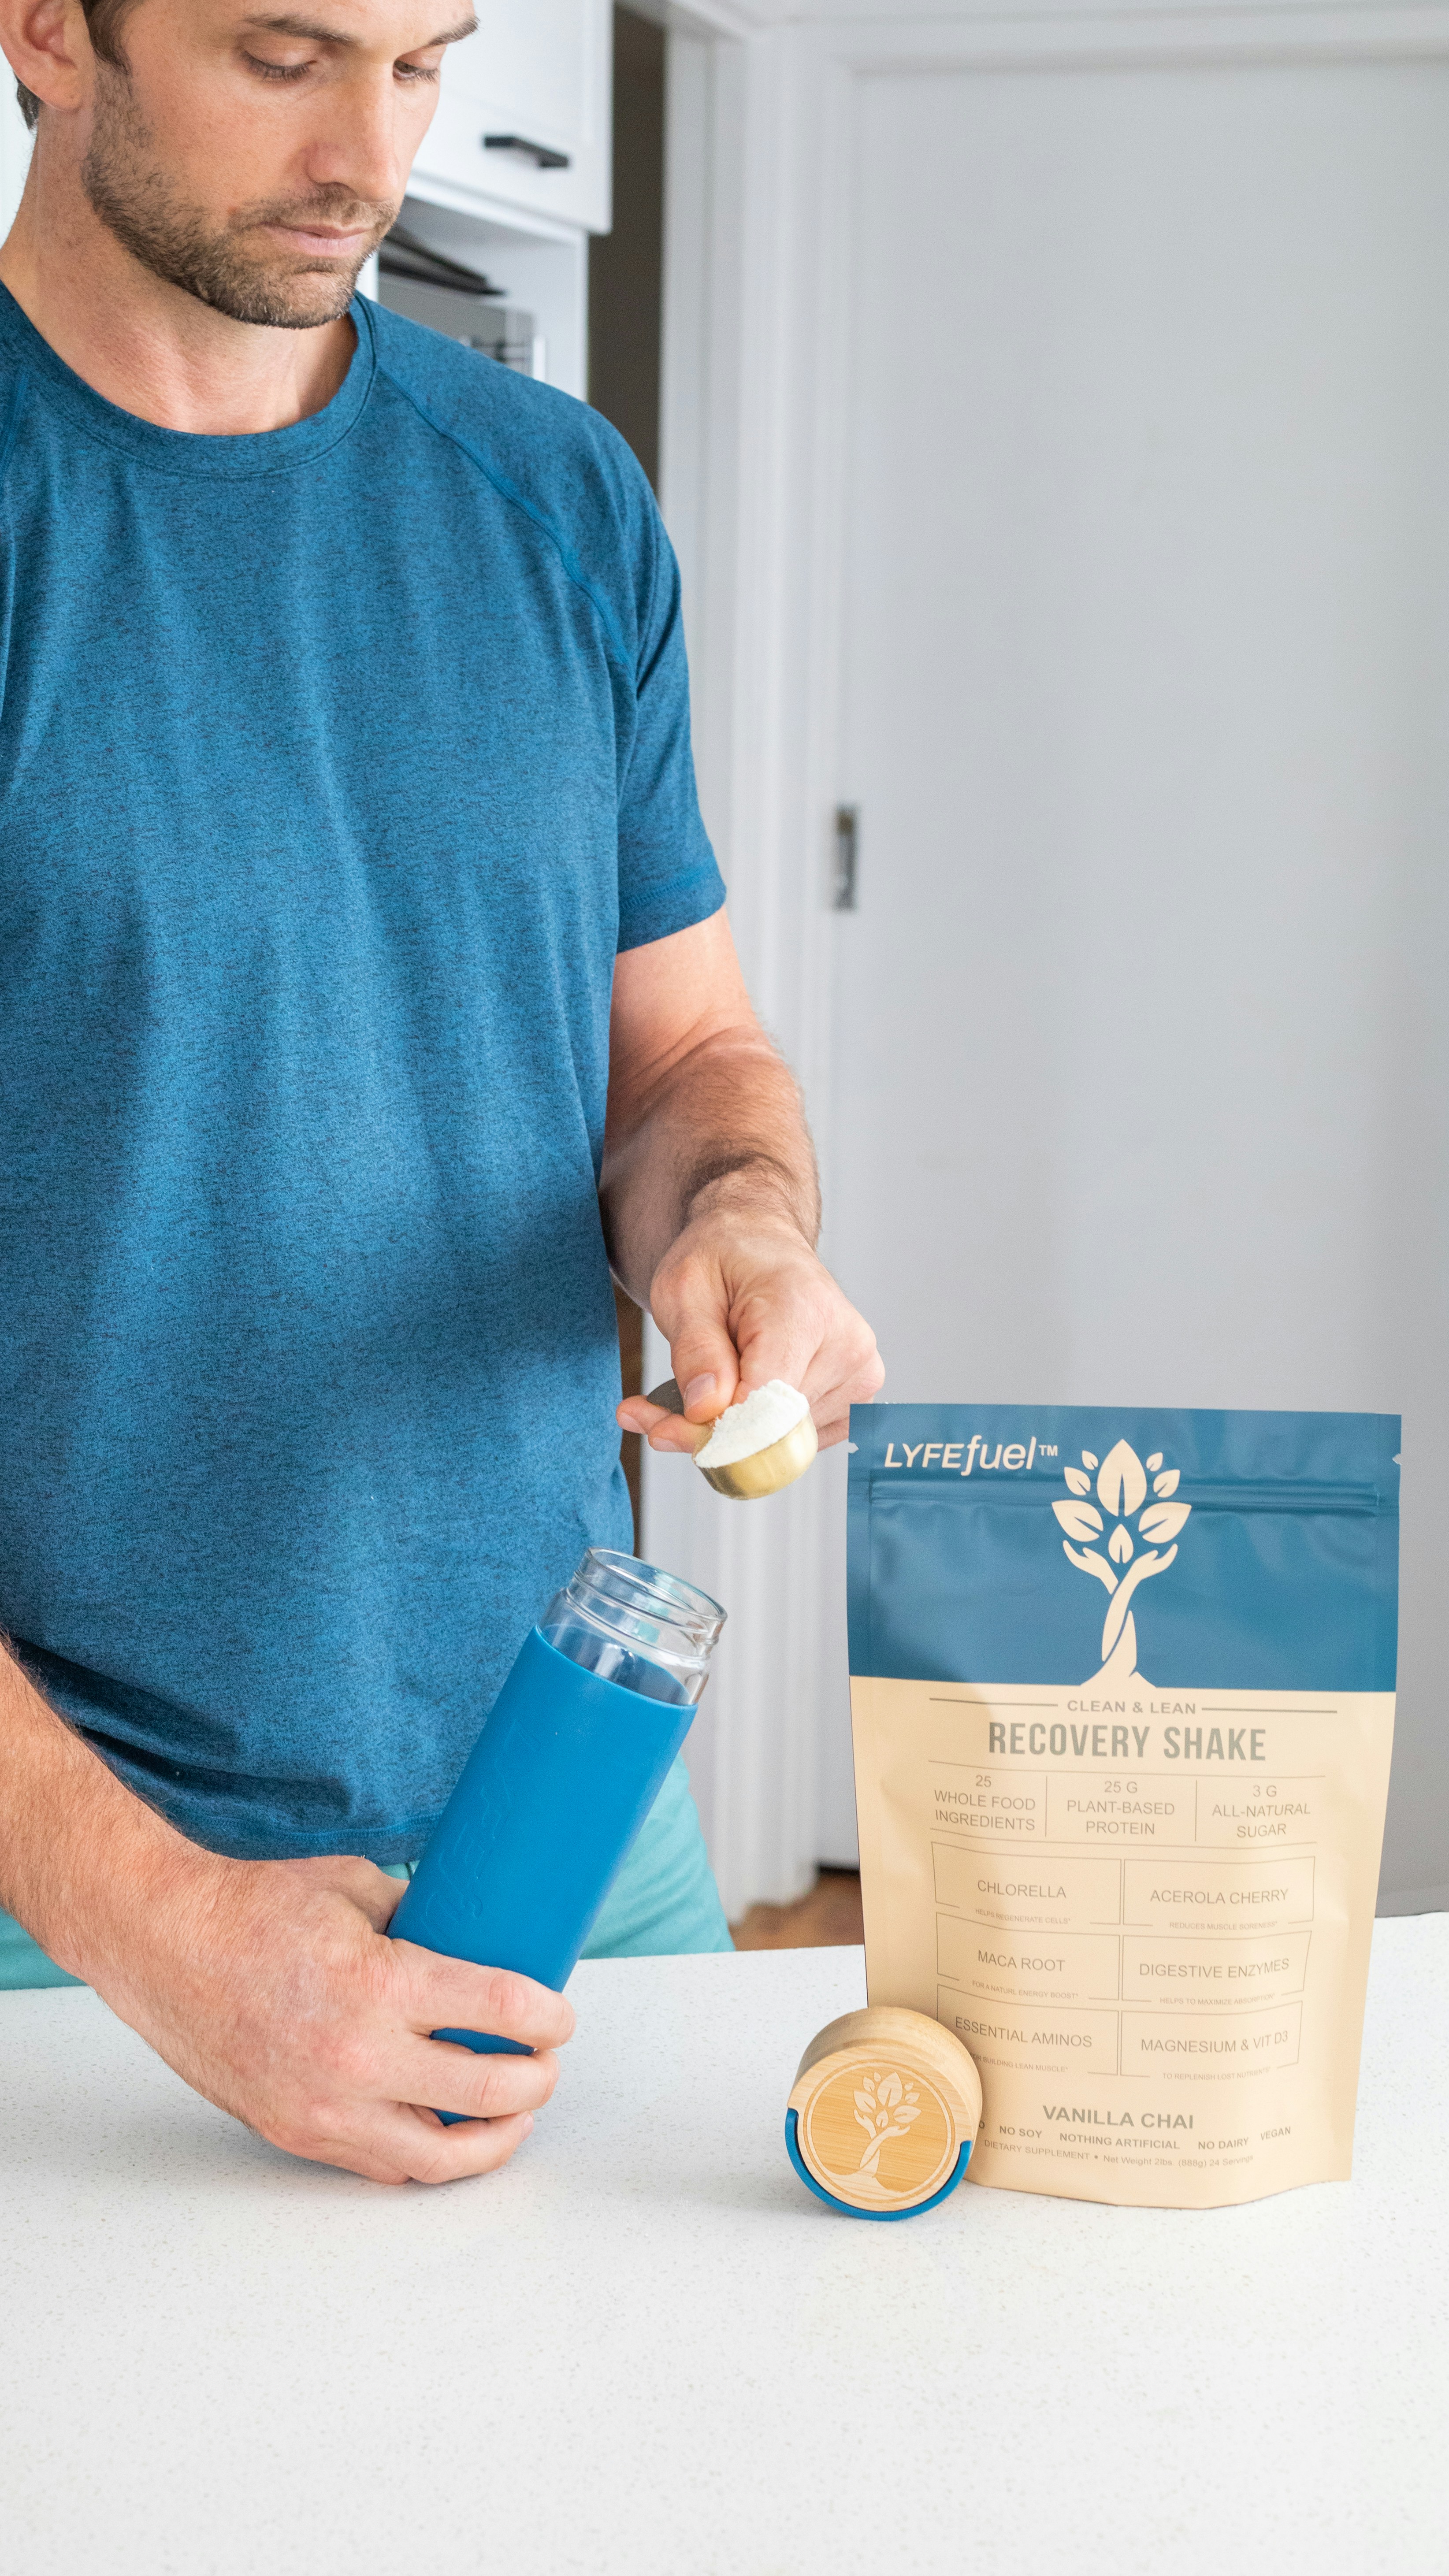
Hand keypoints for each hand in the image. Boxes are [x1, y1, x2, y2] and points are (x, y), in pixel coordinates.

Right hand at [94, 1850, 572, 2185]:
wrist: (164, 1945)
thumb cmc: (256, 1907)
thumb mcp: (357, 1889)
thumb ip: (422, 1921)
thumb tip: (479, 1943)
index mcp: (378, 1984)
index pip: (499, 2012)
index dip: (548, 2017)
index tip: (560, 2016)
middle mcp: (356, 2056)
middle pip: (487, 2093)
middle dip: (536, 2081)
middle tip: (547, 2063)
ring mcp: (323, 2106)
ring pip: (439, 2157)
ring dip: (494, 2139)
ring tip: (516, 2114)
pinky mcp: (296, 2133)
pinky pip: (382, 2165)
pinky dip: (427, 2154)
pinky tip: (449, 2131)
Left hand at [616, 1199, 882, 1454]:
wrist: (762, 1244)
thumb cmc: (725, 1260)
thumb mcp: (684, 1288)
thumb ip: (695, 1350)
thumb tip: (706, 1410)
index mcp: (805, 1310)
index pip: (765, 1402)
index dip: (710, 1428)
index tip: (660, 1426)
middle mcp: (846, 1347)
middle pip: (772, 1430)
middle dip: (707, 1432)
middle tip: (654, 1414)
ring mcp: (858, 1378)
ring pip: (782, 1445)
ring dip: (728, 1435)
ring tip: (696, 1393)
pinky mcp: (856, 1402)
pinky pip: (797, 1444)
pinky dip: (756, 1435)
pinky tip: (733, 1399)